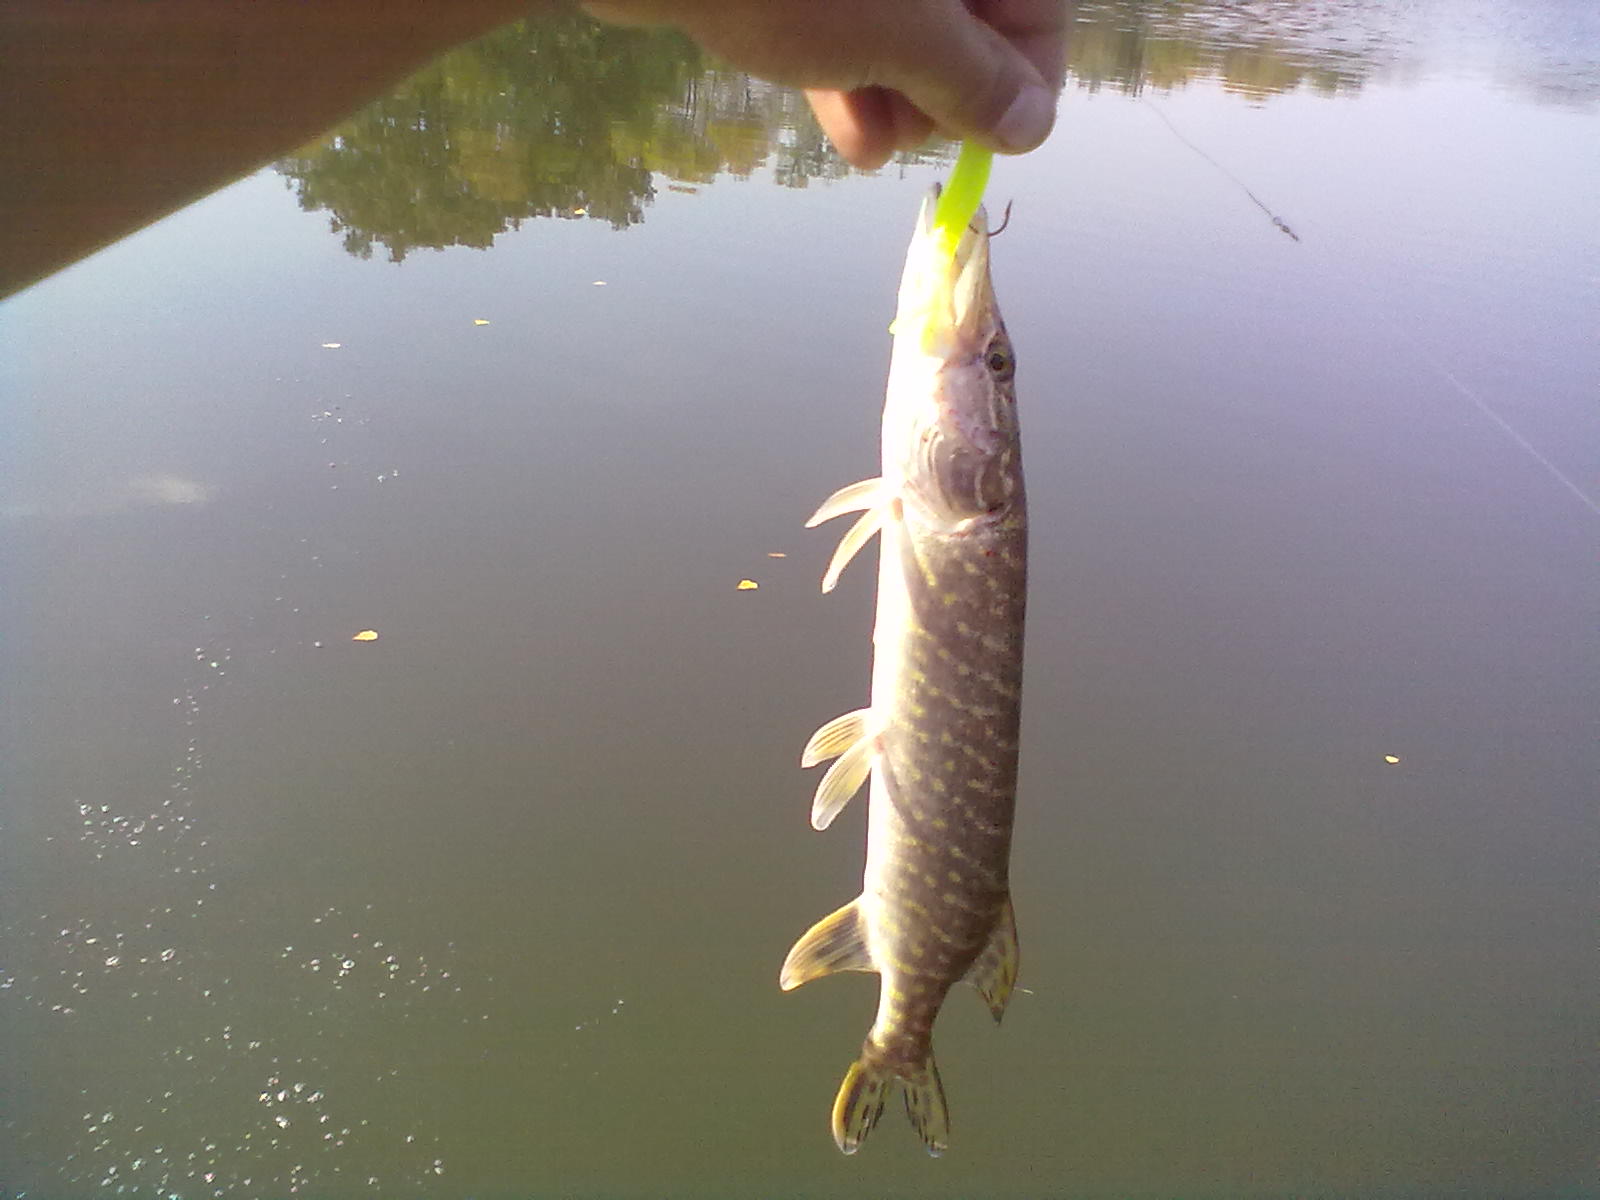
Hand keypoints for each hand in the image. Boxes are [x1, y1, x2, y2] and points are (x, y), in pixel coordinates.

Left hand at [582, 0, 1069, 168]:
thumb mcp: (906, 38)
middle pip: (974, 22)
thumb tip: (1032, 128)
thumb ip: (976, 82)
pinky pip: (850, 22)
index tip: (993, 145)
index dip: (1024, 84)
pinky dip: (854, 73)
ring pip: (907, 30)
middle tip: (911, 140)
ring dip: (897, 98)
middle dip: (946, 94)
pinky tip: (846, 131)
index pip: (1040, 11)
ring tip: (868, 149)